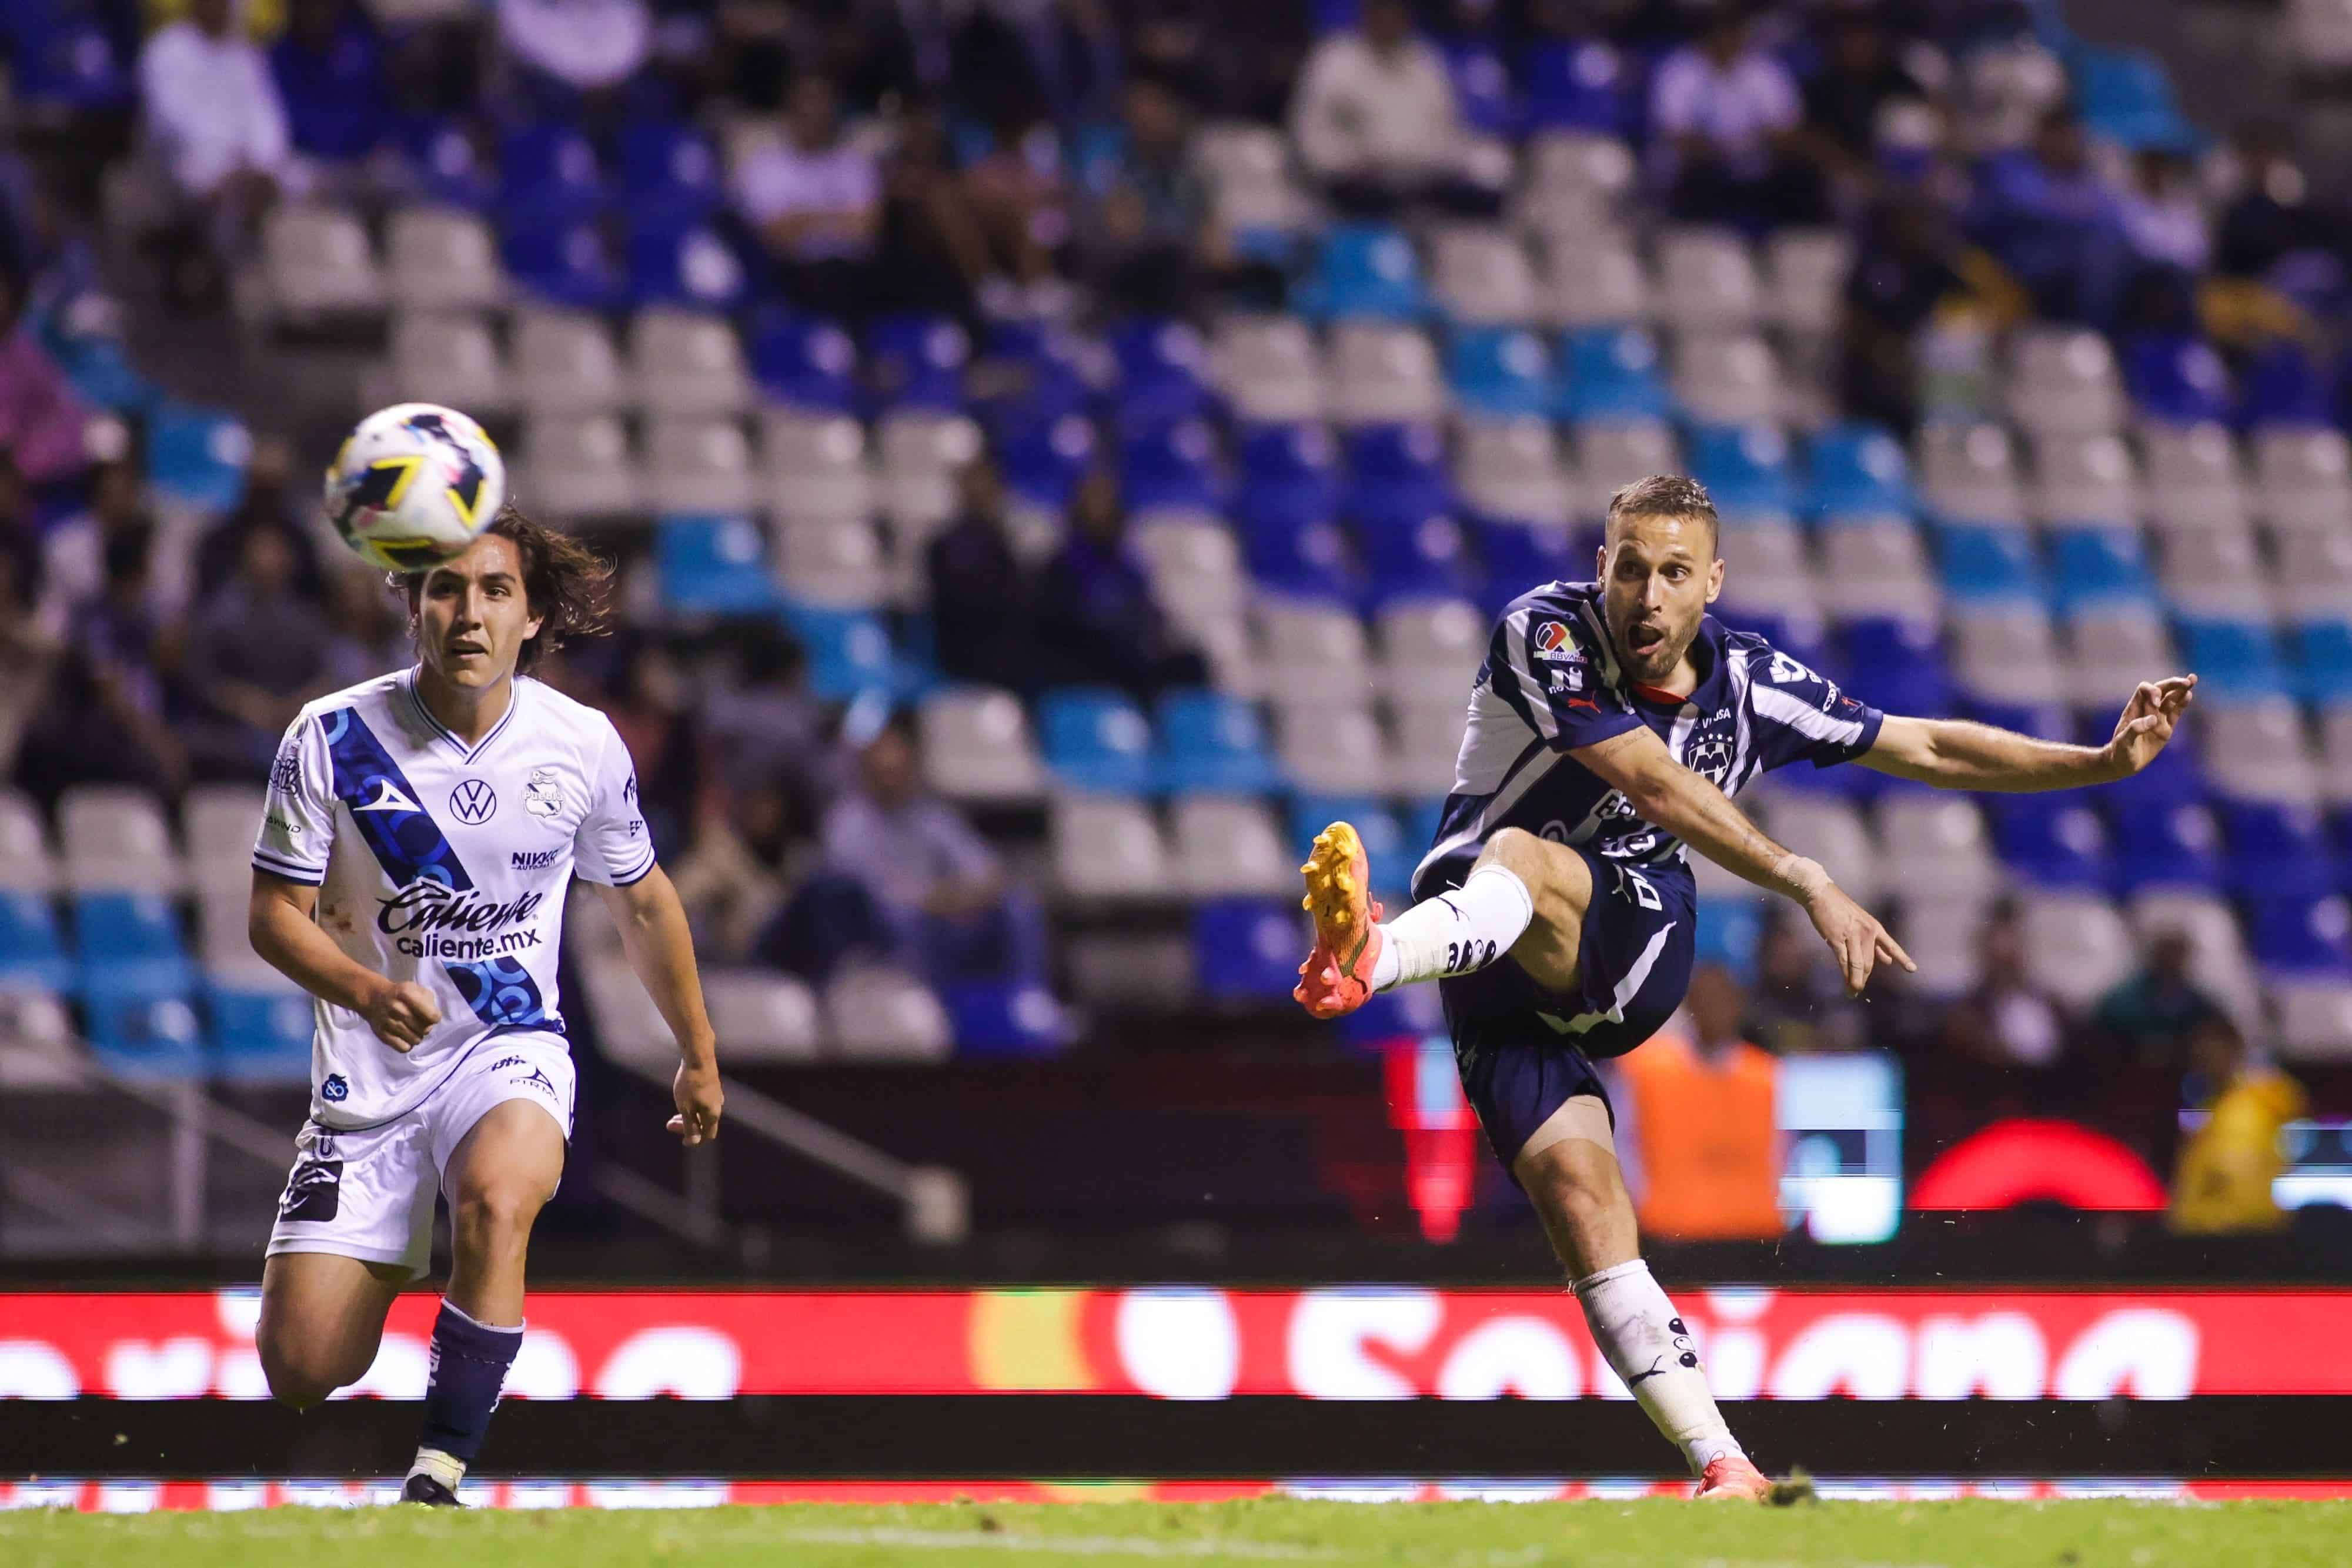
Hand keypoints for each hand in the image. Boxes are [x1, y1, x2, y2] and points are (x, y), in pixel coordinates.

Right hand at [362, 979, 440, 1052]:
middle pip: (425, 1029)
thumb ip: (429, 1002)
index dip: (435, 1017)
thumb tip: (432, 1021)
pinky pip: (404, 1048)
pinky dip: (407, 1044)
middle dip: (426, 1027)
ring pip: (416, 1040)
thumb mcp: (417, 989)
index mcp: (407, 994)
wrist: (373, 998)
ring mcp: (389, 1023)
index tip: (430, 1015)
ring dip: (417, 1036)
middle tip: (419, 1022)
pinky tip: (404, 1036)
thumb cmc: (400, 994)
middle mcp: (397, 1008)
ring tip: (411, 1028)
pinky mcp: (382, 1035)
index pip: (432, 1016)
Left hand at [668, 1060, 723, 1145]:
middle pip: (705, 1125)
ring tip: (674, 1112)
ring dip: (689, 1116)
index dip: (694, 1140)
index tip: (680, 1138)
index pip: (707, 1135)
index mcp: (712, 1115)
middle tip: (670, 1123)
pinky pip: (704, 1103)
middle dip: (688, 1127)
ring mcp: (716, 1096)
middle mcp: (717, 1107)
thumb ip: (690, 1126)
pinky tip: (684, 1100)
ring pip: (703, 1113)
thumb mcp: (686, 1108)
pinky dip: (694, 1107)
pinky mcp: (713, 1086)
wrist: (698, 1058)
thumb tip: (695, 1142)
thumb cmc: (690, 1084)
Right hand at [1803, 882, 1915, 996]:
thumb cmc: (1841, 909)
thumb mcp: (1863, 922)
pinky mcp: (1836, 938)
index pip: (1891, 946)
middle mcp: (1867, 932)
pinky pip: (1843, 961)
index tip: (1913, 970)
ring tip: (1853, 992)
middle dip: (1864, 979)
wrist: (1821, 895)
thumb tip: (1887, 960)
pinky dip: (1845, 975)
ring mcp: (1852, 935)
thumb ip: (1875, 943)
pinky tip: (1846, 983)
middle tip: (1858, 990)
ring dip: (1855, 981)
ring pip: (1858, 965)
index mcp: (1875, 928)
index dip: (1902, 958)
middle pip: (1870, 963)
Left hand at [2103, 675, 2196, 777]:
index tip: (2156, 704)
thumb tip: (2153, 719)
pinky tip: (2188, 695)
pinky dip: (2182, 704)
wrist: (2123, 763)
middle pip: (2161, 689)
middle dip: (2172, 684)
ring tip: (2192, 680)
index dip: (2153, 692)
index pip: (2144, 690)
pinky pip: (2175, 713)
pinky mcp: (2166, 728)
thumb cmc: (2119, 752)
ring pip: (2171, 699)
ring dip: (2181, 690)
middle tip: (2186, 681)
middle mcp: (2147, 710)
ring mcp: (2158, 718)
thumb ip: (2135, 730)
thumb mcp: (2123, 742)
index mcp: (2134, 709)